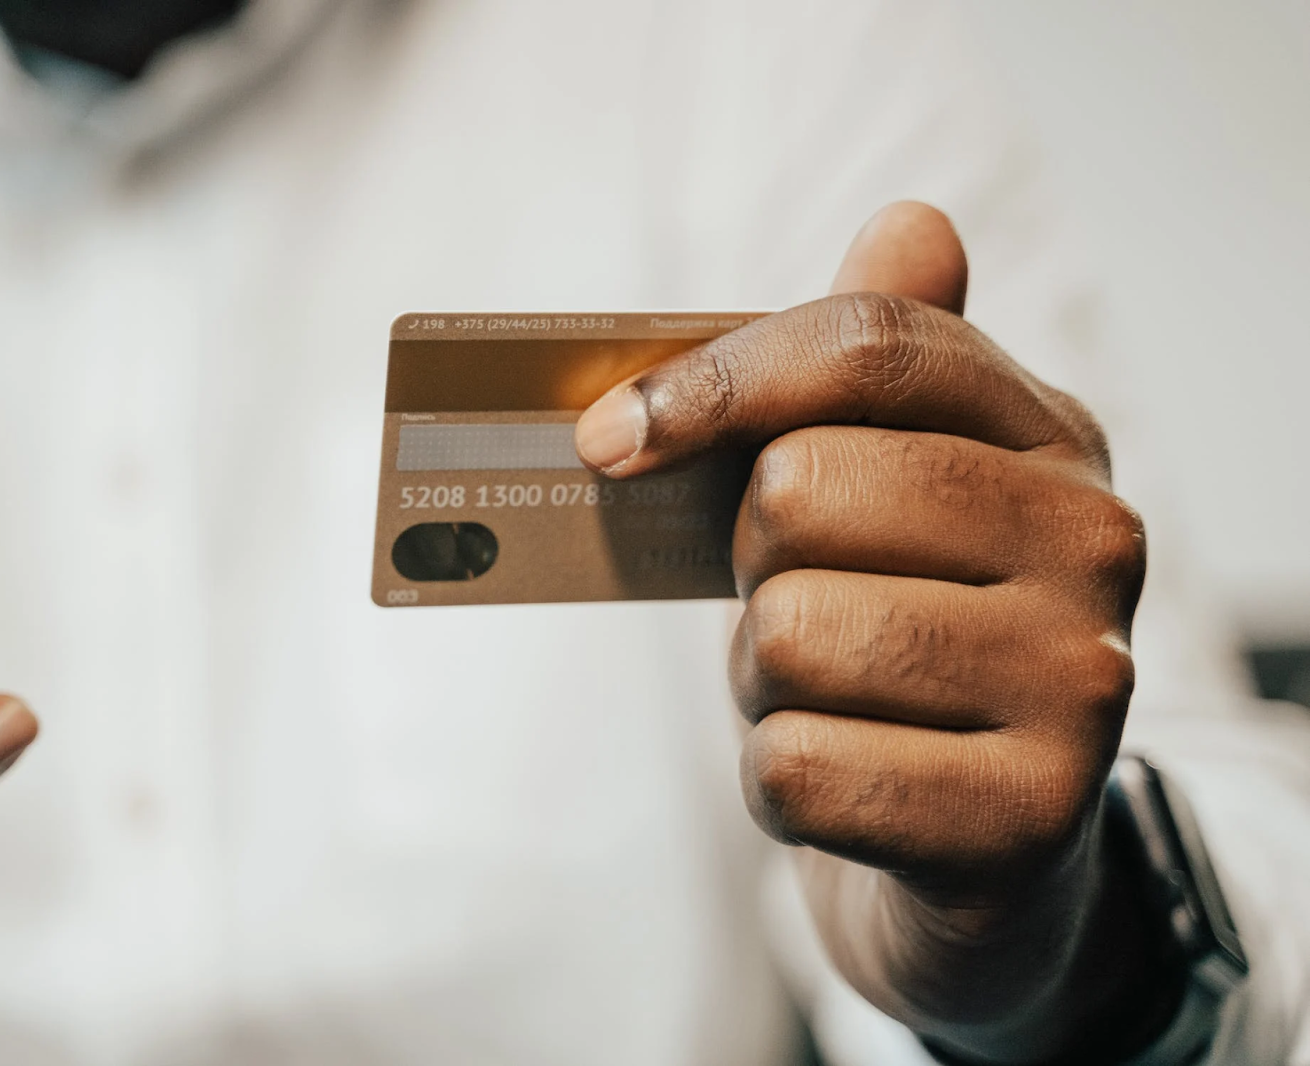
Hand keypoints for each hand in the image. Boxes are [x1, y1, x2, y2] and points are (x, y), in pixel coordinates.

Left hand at [576, 204, 1158, 1060]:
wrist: (986, 844)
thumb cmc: (908, 634)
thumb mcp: (899, 491)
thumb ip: (884, 362)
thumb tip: (910, 221)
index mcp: (1051, 437)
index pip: (867, 347)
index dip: (712, 381)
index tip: (606, 439)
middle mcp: (1093, 544)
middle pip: (800, 489)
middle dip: (753, 567)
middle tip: (801, 605)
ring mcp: (1078, 685)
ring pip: (790, 635)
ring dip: (765, 681)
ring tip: (831, 697)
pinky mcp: (1029, 819)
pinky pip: (796, 772)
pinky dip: (780, 784)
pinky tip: (849, 783)